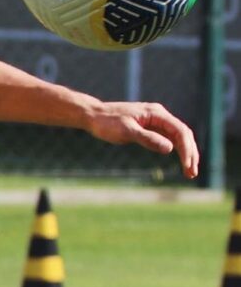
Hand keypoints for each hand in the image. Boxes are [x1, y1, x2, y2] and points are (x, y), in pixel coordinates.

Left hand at [85, 101, 199, 178]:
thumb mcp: (127, 131)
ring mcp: (155, 121)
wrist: (93, 116)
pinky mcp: (149, 128)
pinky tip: (179, 162)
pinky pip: (168, 138)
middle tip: (192, 173)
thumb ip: (147, 138)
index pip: (180, 131)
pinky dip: (175, 150)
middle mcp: (159, 115)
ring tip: (189, 172)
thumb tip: (170, 148)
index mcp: (156, 113)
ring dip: (185, 153)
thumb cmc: (107, 122)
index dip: (186, 149)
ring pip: (177, 137)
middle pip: (183, 134)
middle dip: (190, 153)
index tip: (187, 166)